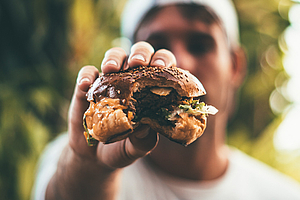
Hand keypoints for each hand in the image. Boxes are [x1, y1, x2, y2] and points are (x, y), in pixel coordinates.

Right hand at [69, 41, 175, 168]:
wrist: (95, 157)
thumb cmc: (124, 147)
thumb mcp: (138, 147)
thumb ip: (144, 140)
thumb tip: (145, 125)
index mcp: (151, 89)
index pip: (162, 67)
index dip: (163, 61)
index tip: (160, 66)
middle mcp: (132, 79)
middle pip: (139, 53)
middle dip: (140, 53)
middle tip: (137, 63)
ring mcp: (110, 81)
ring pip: (115, 56)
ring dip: (114, 58)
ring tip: (111, 68)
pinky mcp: (88, 87)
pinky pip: (87, 73)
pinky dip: (86, 76)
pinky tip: (86, 85)